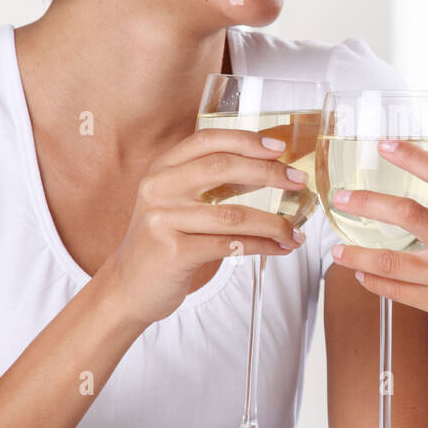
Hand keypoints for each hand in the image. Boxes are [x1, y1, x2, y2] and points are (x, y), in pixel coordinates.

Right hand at [97, 128, 306, 329]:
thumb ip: (206, 182)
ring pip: (233, 214)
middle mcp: (159, 188)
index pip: (207, 141)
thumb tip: (267, 168)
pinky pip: (230, 245)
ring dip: (273, 223)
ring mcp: (164, 220)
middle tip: (298, 181)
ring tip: (295, 232)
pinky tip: (279, 248)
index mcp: (162, 169)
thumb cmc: (164, 241)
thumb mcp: (175, 202)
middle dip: (269, 173)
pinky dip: (262, 246)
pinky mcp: (174, 252)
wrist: (129, 287)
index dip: (246, 140)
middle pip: (223, 168)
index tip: (278, 147)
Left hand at [326, 140, 427, 360]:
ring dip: (357, 255)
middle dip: (368, 203)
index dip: (413, 157)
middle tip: (342, 199)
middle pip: (408, 214)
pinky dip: (374, 282)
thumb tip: (420, 195)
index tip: (384, 145)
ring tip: (337, 251)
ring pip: (392, 261)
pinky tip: (362, 276)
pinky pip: (398, 291)